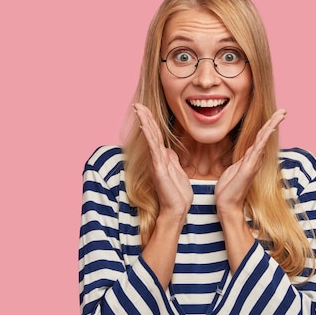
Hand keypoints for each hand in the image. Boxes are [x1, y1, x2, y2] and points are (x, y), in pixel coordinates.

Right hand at [134, 103, 192, 218]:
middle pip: (150, 133)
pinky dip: (150, 138)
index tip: (145, 109)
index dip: (151, 122)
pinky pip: (154, 150)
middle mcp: (156, 159)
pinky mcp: (159, 169)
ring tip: (139, 109)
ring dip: (145, 123)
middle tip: (137, 104)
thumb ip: (171, 160)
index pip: (156, 135)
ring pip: (150, 138)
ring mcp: (156, 163)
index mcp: (162, 158)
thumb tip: (168, 150)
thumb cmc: (178, 194)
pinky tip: (146, 127)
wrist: (177, 210)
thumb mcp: (177, 172)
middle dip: (144, 117)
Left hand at [215, 109, 286, 212]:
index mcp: (250, 158)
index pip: (260, 139)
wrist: (227, 204)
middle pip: (265, 136)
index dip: (267, 126)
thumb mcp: (232, 170)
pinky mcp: (249, 167)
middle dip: (274, 122)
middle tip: (284, 111)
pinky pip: (258, 148)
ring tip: (282, 114)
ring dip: (272, 125)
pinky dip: (264, 137)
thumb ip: (240, 161)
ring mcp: (253, 162)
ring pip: (264, 139)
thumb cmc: (228, 189)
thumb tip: (246, 156)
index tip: (275, 116)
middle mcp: (254, 159)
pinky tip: (270, 127)